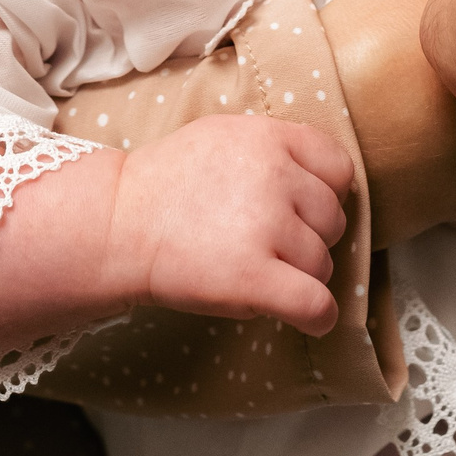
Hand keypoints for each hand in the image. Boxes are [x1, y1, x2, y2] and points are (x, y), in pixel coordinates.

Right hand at [104, 116, 352, 334]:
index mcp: (269, 138)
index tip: (300, 209)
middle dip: (308, 237)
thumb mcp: (223, 137)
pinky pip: (316, 304)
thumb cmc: (166, 185)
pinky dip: (318, 316)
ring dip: (300, 275)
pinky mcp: (254, 278)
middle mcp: (275, 177)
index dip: (324, 193)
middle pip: (333, 220)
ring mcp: (266, 227)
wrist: (116, 223)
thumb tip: (324, 181)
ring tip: (256, 270)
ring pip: (323, 264)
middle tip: (264, 243)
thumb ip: (273, 150)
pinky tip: (307, 318)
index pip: (339, 168)